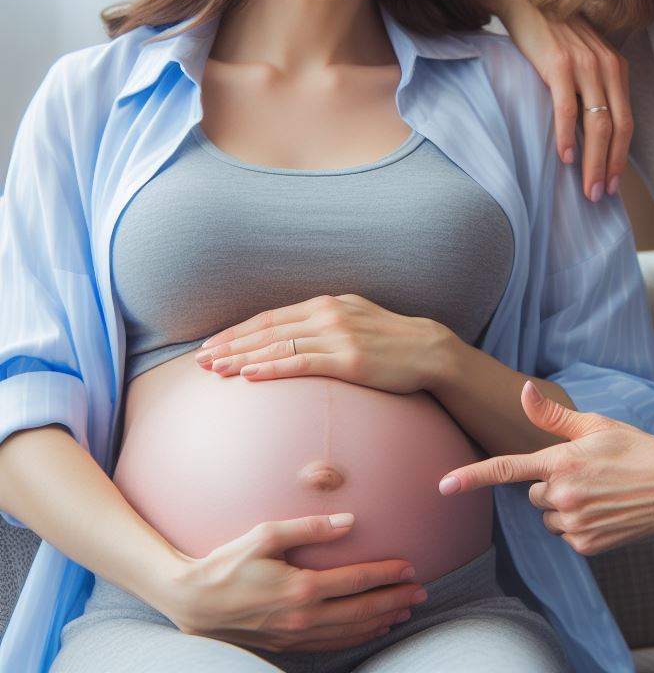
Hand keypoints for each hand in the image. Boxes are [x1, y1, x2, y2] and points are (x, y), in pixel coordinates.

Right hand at [163, 513, 426, 651]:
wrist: (193, 601)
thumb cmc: (228, 562)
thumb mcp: (266, 534)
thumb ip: (311, 528)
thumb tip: (350, 521)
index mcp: (302, 587)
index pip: (357, 581)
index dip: (386, 574)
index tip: (410, 567)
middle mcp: (303, 616)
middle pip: (361, 611)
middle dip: (395, 601)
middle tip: (422, 592)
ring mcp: (295, 634)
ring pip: (349, 632)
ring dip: (381, 621)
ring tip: (405, 611)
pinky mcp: (286, 643)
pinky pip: (331, 644)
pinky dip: (356, 637)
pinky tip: (370, 629)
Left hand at [195, 294, 452, 392]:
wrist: (428, 350)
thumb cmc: (390, 340)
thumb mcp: (354, 320)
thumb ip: (324, 324)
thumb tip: (293, 337)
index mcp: (326, 303)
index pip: (270, 317)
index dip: (237, 331)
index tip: (211, 344)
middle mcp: (328, 314)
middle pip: (267, 330)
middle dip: (230, 346)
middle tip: (199, 361)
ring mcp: (338, 335)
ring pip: (278, 346)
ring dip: (242, 358)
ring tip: (215, 370)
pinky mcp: (349, 359)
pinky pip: (301, 363)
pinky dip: (272, 368)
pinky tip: (249, 375)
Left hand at [439, 382, 653, 554]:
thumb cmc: (634, 448)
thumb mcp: (594, 424)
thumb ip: (551, 415)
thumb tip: (522, 390)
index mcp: (560, 461)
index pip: (506, 469)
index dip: (471, 477)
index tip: (443, 486)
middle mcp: (562, 495)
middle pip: (532, 494)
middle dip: (549, 484)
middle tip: (584, 474)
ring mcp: (575, 523)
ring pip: (547, 515)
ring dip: (562, 506)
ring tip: (597, 492)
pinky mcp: (587, 544)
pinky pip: (566, 535)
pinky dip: (578, 525)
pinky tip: (604, 511)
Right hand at [463, 0, 632, 201]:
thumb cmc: (551, 32)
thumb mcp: (583, 55)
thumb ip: (593, 84)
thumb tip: (593, 127)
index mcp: (615, 66)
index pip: (626, 121)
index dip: (621, 156)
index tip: (614, 182)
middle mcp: (606, 65)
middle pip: (616, 127)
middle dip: (610, 166)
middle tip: (602, 195)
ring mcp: (584, 65)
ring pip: (597, 123)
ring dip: (592, 160)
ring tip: (587, 187)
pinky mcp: (559, 65)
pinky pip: (567, 109)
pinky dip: (568, 136)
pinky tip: (564, 157)